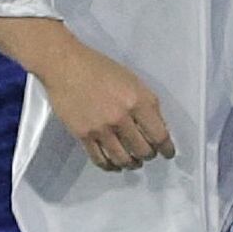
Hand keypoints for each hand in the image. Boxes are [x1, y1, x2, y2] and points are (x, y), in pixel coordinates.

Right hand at [41, 43, 172, 172]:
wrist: (65, 65)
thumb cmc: (99, 68)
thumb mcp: (132, 80)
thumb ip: (146, 104)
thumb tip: (157, 128)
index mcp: (138, 100)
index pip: (159, 135)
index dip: (166, 149)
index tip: (168, 153)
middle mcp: (121, 117)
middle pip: (143, 151)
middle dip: (148, 155)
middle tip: (148, 154)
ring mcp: (101, 128)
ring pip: (123, 159)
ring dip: (131, 164)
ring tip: (133, 162)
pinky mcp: (83, 135)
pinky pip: (100, 159)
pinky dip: (110, 166)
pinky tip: (114, 164)